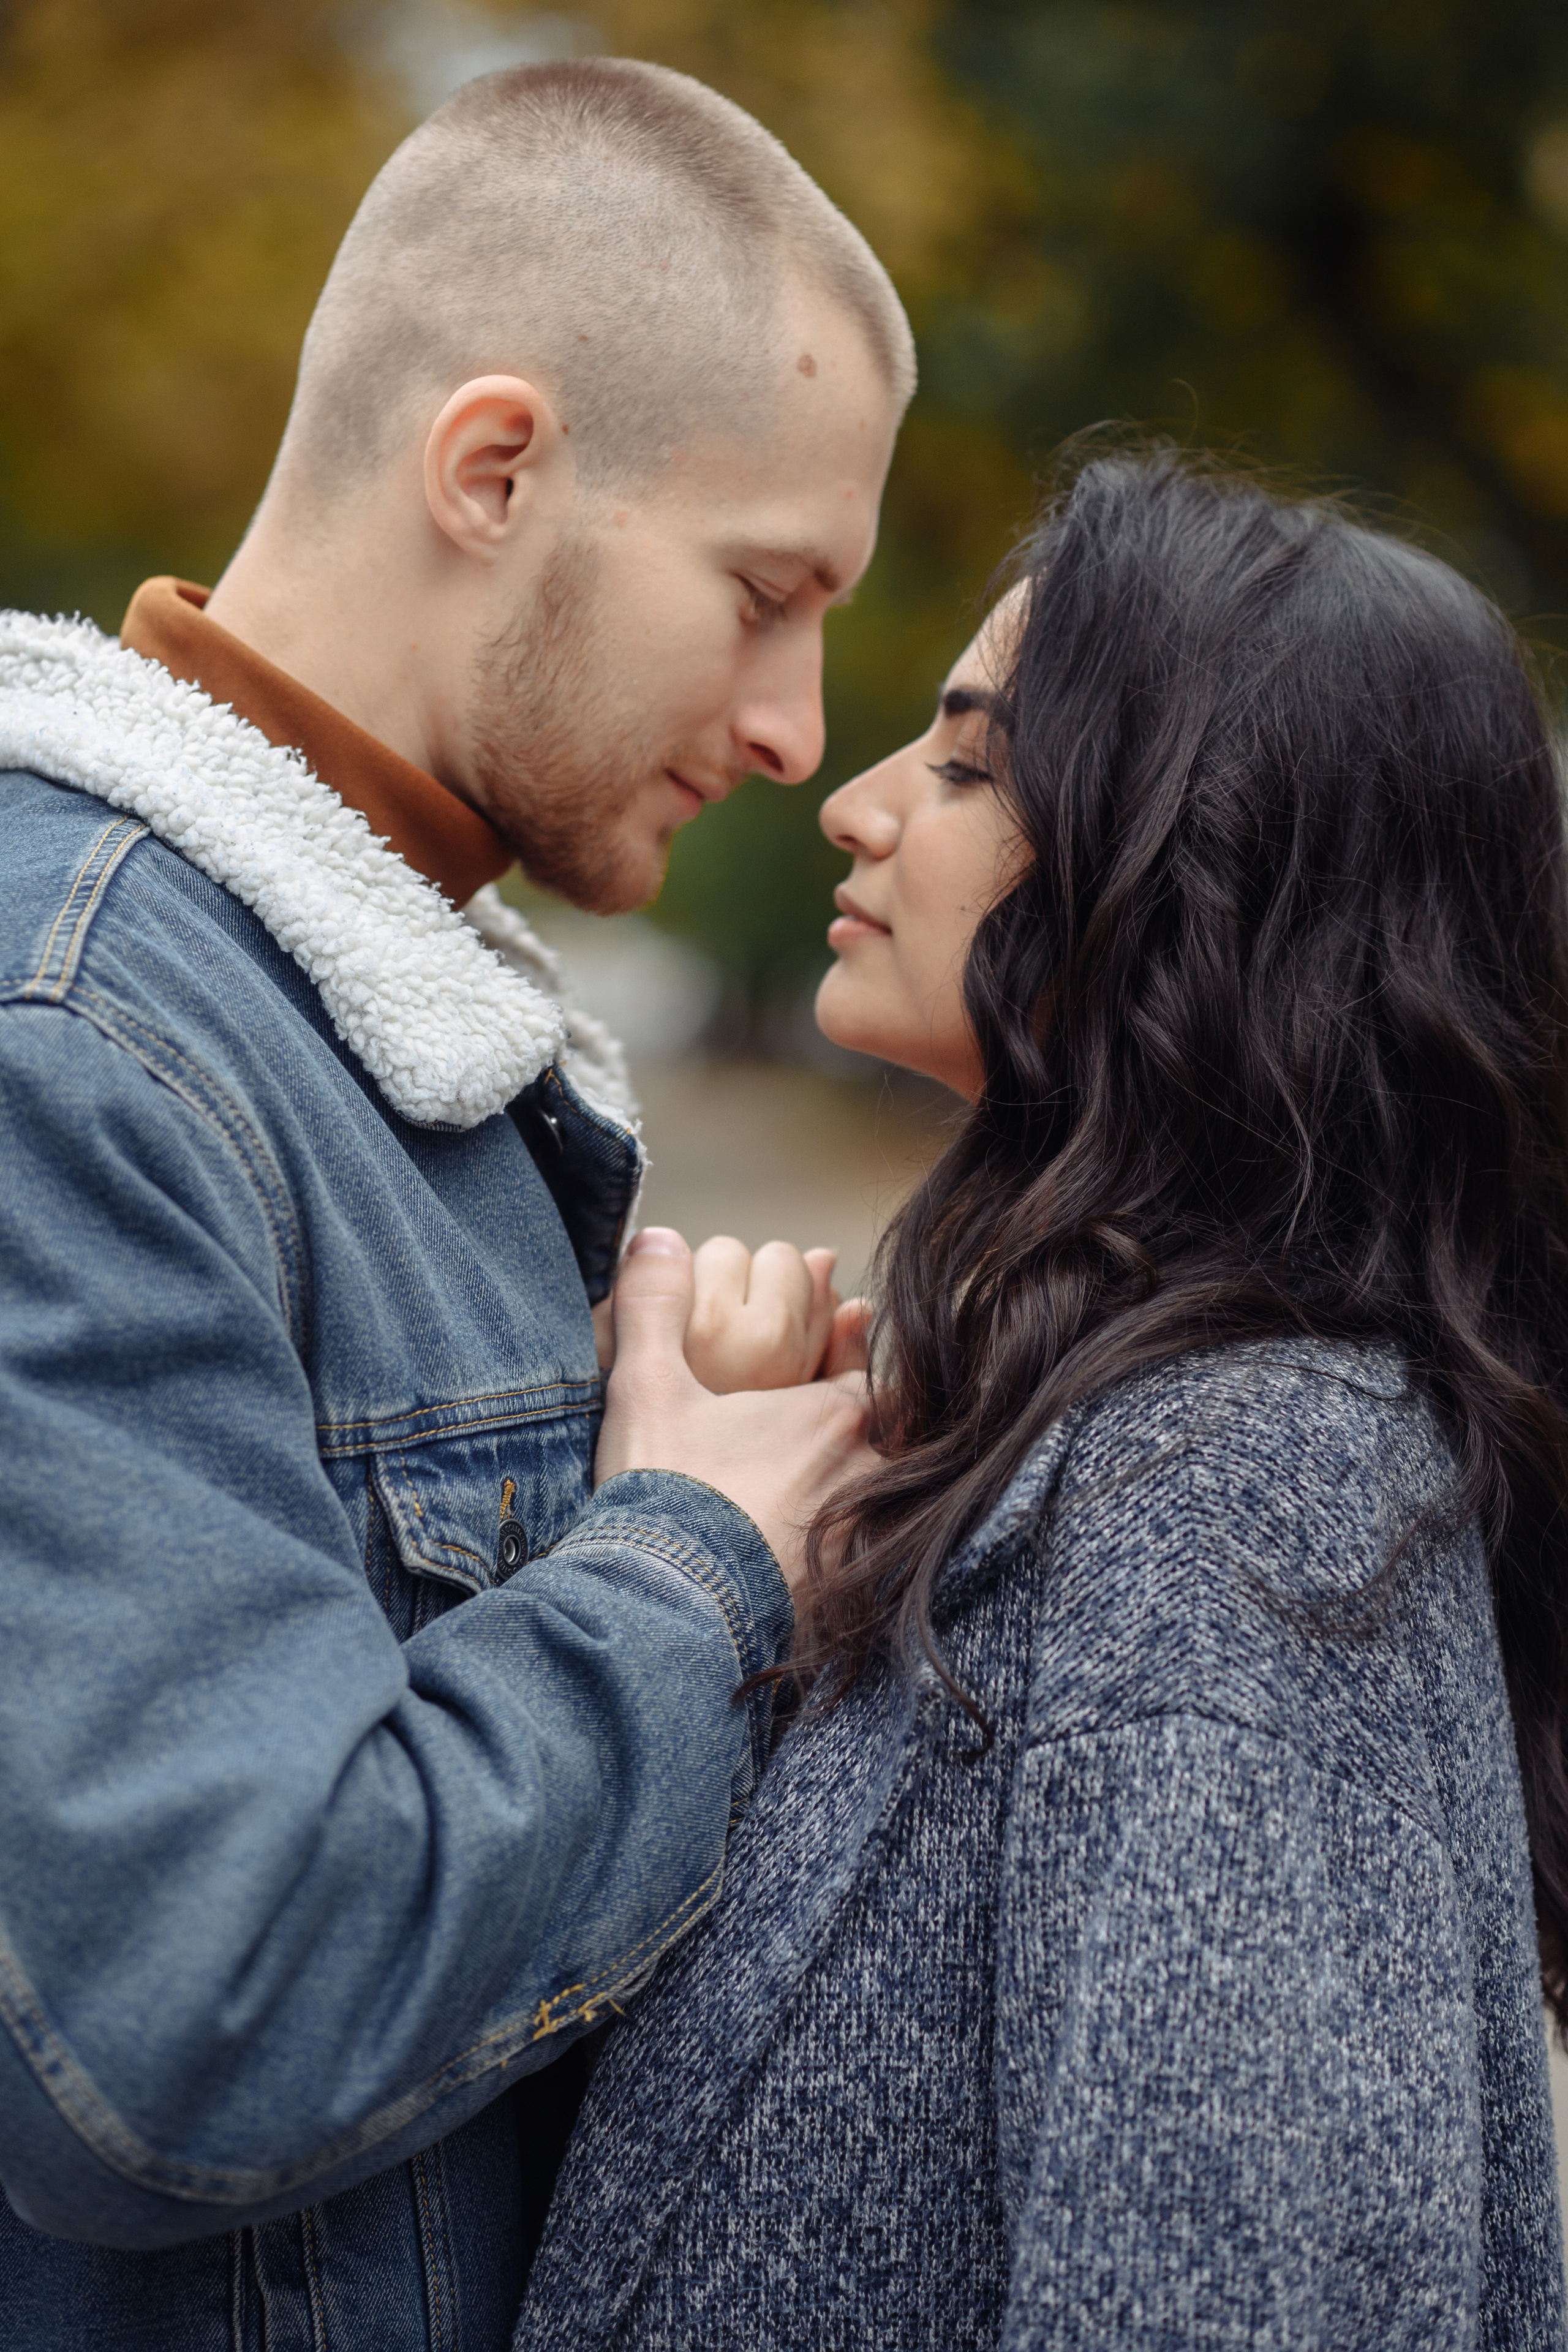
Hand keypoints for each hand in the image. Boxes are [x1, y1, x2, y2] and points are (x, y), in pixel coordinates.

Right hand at [595, 1229, 877, 1589]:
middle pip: (885, 1436)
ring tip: (823, 1495)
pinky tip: (820, 1563)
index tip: (838, 1339)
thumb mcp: (646, 1387)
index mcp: (835, 1413)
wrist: (667, 1608)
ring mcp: (864, 1540)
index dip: (845, 1352)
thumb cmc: (665, 1493)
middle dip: (860, 1428)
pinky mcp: (851, 1600)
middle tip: (821, 1431)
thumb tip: (656, 1237)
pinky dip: (849, 1554)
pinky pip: (867, 1564)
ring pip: (881, 1500)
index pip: (862, 1368)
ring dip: (859, 1491)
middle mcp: (866, 1474)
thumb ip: (653, 1305)